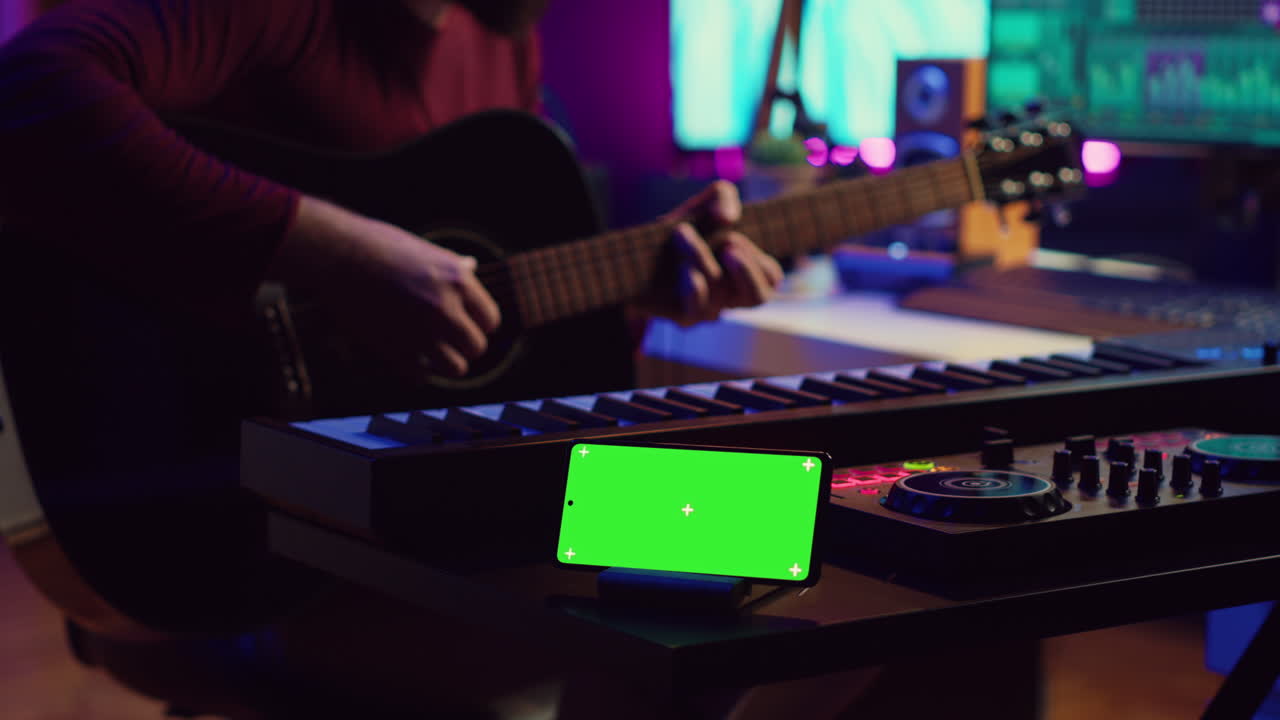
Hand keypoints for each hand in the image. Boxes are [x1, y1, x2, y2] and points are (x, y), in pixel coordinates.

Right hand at [273, 196, 500, 377]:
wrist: (336, 254)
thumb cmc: (378, 244)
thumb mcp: (424, 249)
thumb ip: (451, 266)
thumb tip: (471, 265)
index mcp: (457, 280)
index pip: (490, 320)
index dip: (479, 324)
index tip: (465, 324)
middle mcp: (444, 308)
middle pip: (477, 347)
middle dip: (464, 347)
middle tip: (448, 341)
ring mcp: (420, 331)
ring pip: (456, 368)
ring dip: (445, 364)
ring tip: (432, 354)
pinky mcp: (393, 348)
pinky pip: (420, 376)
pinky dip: (416, 371)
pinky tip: (407, 357)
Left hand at [637, 180, 783, 325]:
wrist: (637, 251)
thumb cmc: (681, 230)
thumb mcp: (704, 204)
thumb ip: (723, 197)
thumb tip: (727, 217)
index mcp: (743, 274)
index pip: (770, 279)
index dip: (759, 261)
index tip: (735, 239)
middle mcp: (730, 297)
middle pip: (757, 297)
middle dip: (747, 270)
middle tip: (729, 243)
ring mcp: (707, 310)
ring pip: (719, 295)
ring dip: (701, 257)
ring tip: (682, 231)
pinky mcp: (681, 317)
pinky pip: (695, 310)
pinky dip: (693, 286)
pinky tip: (683, 267)